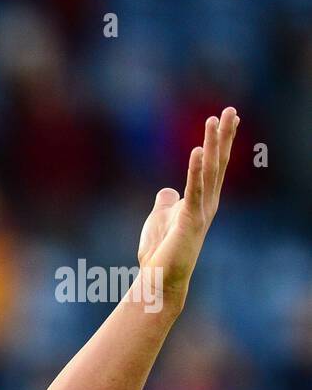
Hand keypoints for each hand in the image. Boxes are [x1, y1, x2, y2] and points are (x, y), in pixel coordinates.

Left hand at [137, 106, 238, 304]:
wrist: (160, 279)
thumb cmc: (160, 252)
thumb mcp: (161, 219)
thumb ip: (167, 203)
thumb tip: (167, 189)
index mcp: (201, 201)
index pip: (214, 165)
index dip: (220, 141)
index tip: (226, 118)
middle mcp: (207, 203)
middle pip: (218, 163)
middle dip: (223, 136)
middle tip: (230, 110)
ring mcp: (200, 211)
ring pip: (210, 171)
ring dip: (213, 144)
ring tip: (215, 120)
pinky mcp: (189, 220)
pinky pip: (194, 190)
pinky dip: (195, 169)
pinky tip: (197, 150)